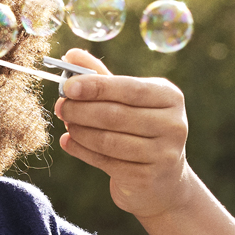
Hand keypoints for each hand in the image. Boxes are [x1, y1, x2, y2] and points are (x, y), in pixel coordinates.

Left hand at [52, 49, 202, 220]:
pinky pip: (106, 161)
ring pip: (108, 140)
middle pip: (116, 115)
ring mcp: (163, 154)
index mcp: (170, 97)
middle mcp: (173, 125)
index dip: (96, 86)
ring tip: (67, 124)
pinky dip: (82, 151)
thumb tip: (71, 54)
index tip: (68, 86)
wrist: (162, 179)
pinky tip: (68, 143)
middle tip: (61, 106)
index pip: (130, 88)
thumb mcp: (127, 101)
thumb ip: (101, 77)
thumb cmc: (140, 130)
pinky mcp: (147, 178)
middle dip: (82, 110)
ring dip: (80, 131)